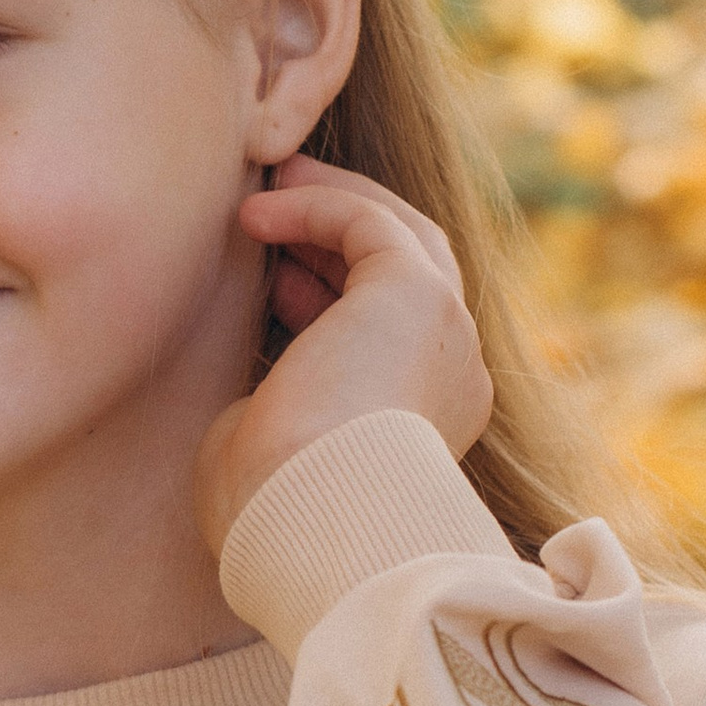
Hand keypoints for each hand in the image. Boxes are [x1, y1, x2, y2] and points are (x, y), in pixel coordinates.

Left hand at [194, 152, 494, 555]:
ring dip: (333, 204)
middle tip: (275, 209)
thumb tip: (257, 396)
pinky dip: (316, 205)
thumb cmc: (275, 513)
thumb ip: (279, 415)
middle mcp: (448, 376)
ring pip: (400, 239)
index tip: (273, 278)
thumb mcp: (273, 458)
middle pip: (406, 278)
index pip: (390, 336)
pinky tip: (256, 212)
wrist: (312, 522)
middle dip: (338, 239)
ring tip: (270, 183)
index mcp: (421, 424)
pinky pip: (368, 223)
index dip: (330, 297)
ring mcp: (445, 333)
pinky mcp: (418, 296)